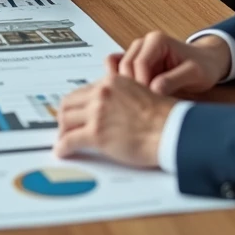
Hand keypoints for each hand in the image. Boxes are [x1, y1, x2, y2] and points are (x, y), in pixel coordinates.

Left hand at [54, 72, 175, 167]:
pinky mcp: (96, 133)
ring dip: (62, 131)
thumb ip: (121, 96)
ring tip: (63, 140)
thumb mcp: (139, 93)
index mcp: (111, 82)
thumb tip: (112, 108)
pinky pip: (69, 140)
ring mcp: (97, 113)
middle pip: (69, 103)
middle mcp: (101, 93)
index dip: (77, 105)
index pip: (83, 91)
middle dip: (64, 116)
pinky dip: (62, 147)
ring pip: (65, 120)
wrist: (172, 129)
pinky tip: (62, 152)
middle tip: (65, 127)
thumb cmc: (163, 116)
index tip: (74, 113)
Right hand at [111, 32, 231, 95]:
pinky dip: (122, 87)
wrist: (207, 63)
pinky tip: (134, 100)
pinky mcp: (134, 66)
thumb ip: (174, 80)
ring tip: (140, 104)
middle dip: (132, 87)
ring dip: (125, 88)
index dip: (142, 83)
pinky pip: (118, 74)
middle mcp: (142, 44)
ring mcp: (136, 54)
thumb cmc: (204, 66)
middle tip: (144, 107)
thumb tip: (154, 90)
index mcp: (156, 40)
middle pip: (125, 66)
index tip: (151, 102)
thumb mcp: (195, 73)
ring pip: (118, 70)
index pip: (139, 62)